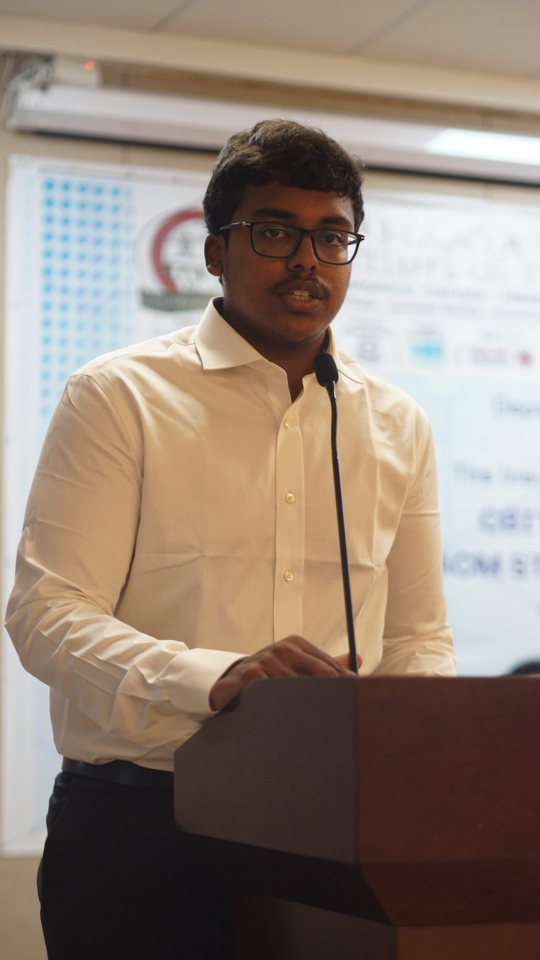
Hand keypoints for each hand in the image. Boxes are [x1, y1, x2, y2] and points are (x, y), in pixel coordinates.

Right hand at [209, 635, 362, 711]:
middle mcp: (283, 649)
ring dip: (311, 711)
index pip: (331, 667)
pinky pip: (275, 697)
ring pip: (300, 691)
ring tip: (323, 728)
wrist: (227, 680)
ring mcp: (266, 660)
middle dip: (336, 698)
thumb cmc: (267, 675)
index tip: (360, 704)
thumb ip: (324, 664)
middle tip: (349, 718)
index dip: (347, 688)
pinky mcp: (250, 675)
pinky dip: (283, 712)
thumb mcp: (294, 665)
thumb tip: (358, 659)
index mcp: (296, 644)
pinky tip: (288, 723)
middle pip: (322, 677)